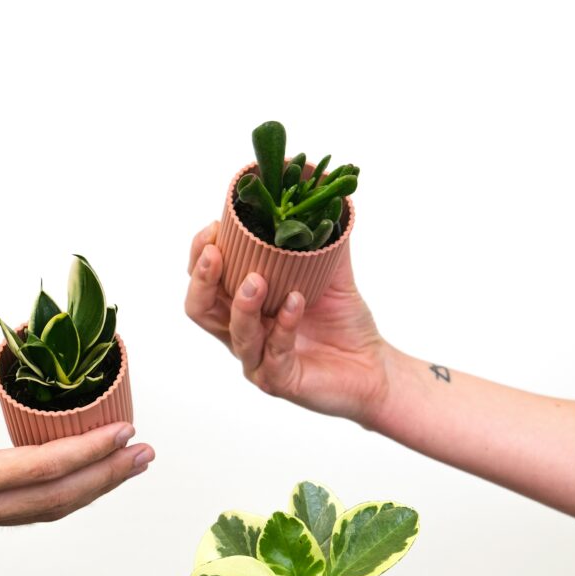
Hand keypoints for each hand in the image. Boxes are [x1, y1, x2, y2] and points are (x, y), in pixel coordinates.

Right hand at [185, 222, 389, 425]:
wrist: (374, 368)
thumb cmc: (345, 323)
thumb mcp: (333, 274)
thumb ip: (324, 241)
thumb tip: (326, 195)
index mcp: (245, 306)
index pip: (206, 280)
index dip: (201, 254)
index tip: (215, 228)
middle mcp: (244, 333)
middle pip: (200, 309)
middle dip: (202, 279)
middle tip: (215, 254)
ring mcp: (259, 360)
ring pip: (235, 333)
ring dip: (242, 304)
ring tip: (256, 280)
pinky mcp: (281, 381)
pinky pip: (274, 354)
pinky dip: (284, 326)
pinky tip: (296, 303)